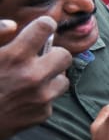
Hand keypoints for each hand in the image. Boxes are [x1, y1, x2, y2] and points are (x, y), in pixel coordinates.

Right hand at [0, 17, 69, 139]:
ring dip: (51, 77)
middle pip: (65, 55)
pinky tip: (24, 97)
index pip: (45, 27)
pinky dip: (42, 97)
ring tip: (32, 79)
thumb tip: (13, 25)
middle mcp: (33, 76)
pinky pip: (52, 100)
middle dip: (54, 54)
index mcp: (15, 56)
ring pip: (63, 79)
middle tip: (40, 57)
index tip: (44, 27)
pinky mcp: (43, 114)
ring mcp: (41, 97)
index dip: (44, 25)